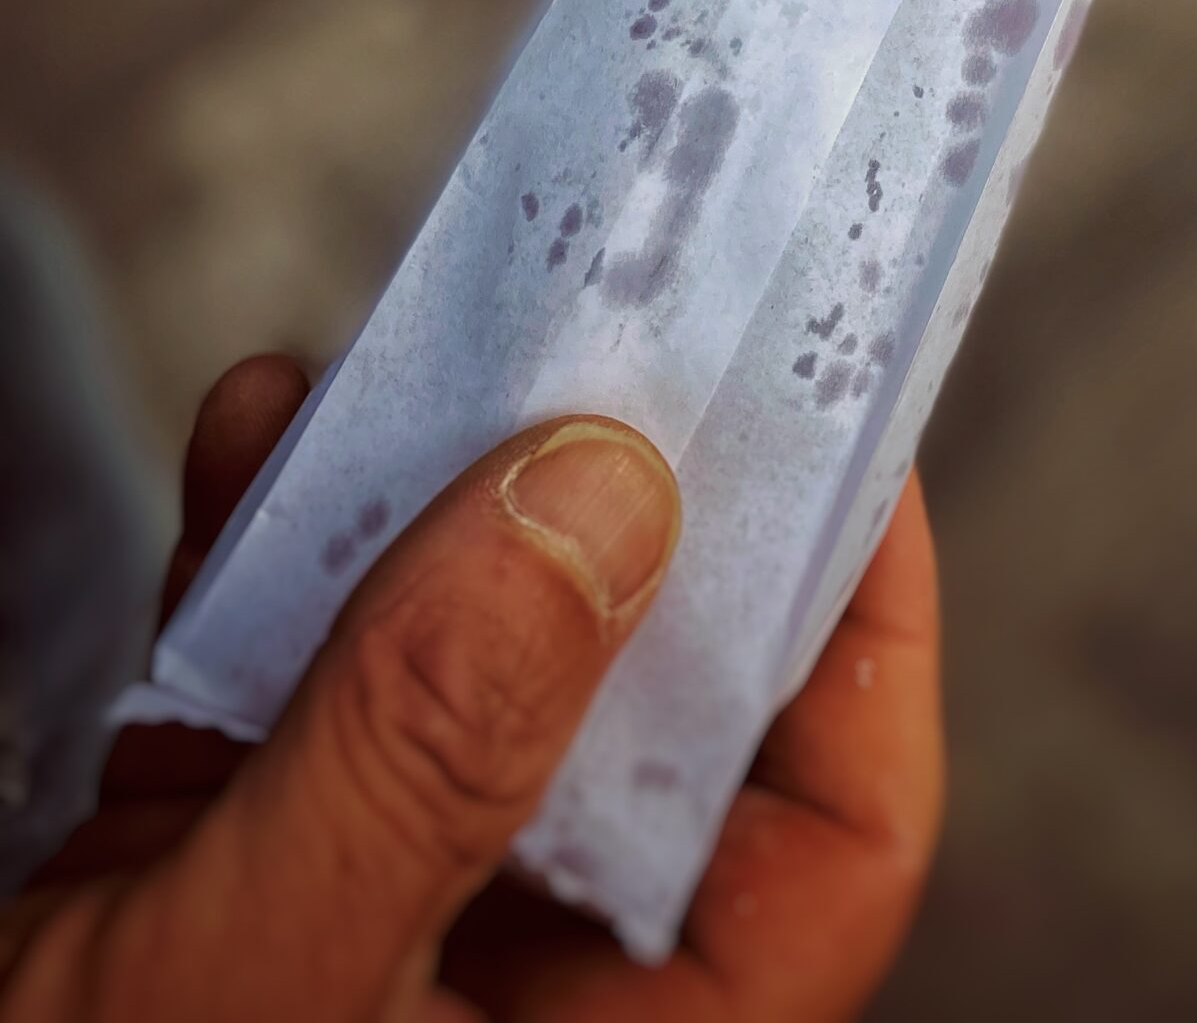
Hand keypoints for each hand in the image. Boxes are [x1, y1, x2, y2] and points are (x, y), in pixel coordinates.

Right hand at [1, 359, 940, 1021]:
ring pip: (475, 665)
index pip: (831, 843)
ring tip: (430, 353)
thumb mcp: (255, 989)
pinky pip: (306, 681)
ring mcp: (379, 921)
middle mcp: (522, 995)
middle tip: (627, 329)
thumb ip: (432, 745)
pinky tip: (254, 434)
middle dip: (619, 510)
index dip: (865, 632)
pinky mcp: (242, 872)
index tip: (840, 433)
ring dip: (437, 499)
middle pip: (654, 714)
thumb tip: (606, 489)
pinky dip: (277, 552)